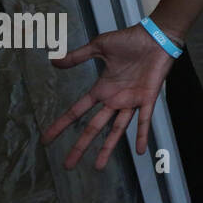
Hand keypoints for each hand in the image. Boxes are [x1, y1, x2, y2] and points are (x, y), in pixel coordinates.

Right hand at [41, 23, 176, 169]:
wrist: (155, 36)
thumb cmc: (130, 40)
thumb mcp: (99, 46)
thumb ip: (78, 56)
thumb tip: (53, 61)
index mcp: (102, 89)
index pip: (78, 111)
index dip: (62, 125)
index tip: (47, 139)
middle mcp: (115, 99)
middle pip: (93, 127)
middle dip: (80, 146)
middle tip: (68, 164)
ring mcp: (131, 101)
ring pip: (117, 129)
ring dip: (108, 147)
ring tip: (97, 166)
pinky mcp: (148, 98)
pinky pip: (144, 120)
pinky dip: (141, 135)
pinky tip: (139, 150)